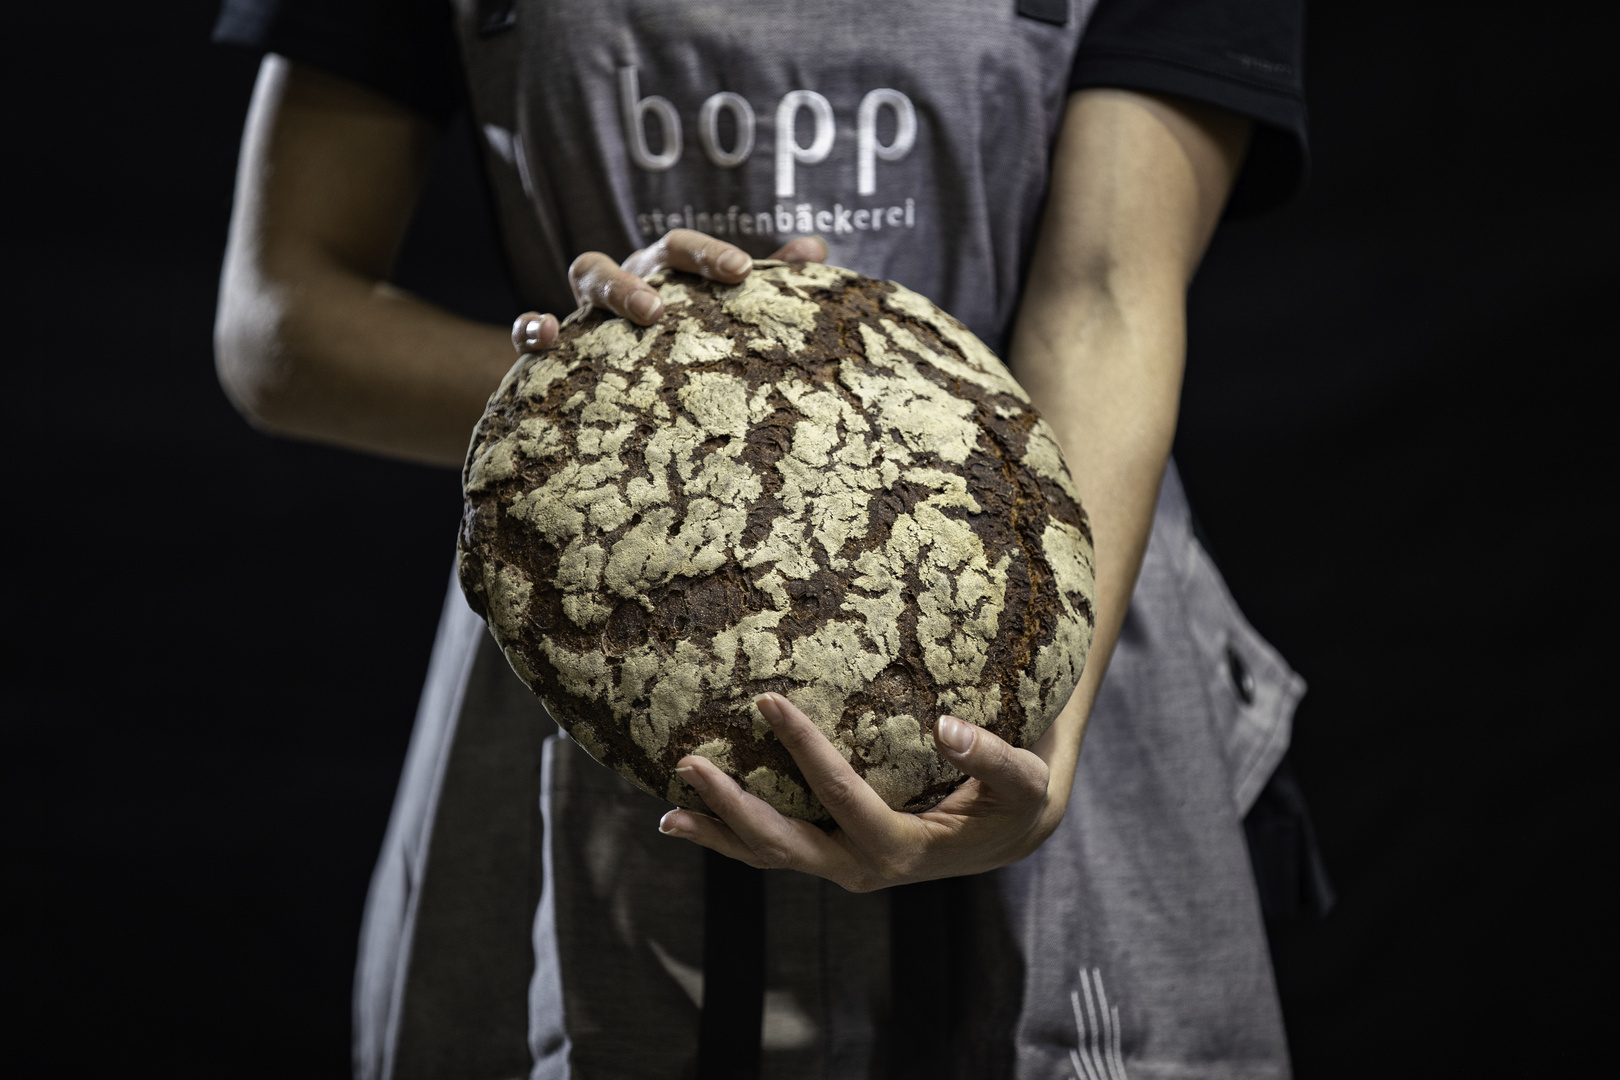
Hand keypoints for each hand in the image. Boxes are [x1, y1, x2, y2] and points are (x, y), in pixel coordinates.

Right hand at [508, 230, 828, 353]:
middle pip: (637, 258)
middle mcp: (629, 281)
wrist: (618, 387)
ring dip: (611, 288)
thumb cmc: (685, 344)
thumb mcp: (724, 315)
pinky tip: (547, 336)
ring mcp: (589, 308)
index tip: (743, 272)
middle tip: (670, 305)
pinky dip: (533, 325)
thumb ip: (770, 282)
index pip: (685, 251)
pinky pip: (530, 326)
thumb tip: (815, 249)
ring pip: (587, 273)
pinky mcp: (554, 346)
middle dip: (656, 272)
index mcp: (667, 273)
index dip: (710, 254)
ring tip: (642, 312)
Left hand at [656, 693, 1069, 891]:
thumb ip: (990, 756)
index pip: (843, 797)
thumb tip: (946, 727)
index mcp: (902, 850)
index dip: (804, 749)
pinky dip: (732, 838)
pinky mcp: (832, 856)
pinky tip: (691, 819)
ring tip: (667, 814)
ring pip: (768, 856)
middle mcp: (862, 869)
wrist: (1010, 836)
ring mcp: (842, 867)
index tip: (768, 700)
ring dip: (719, 832)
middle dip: (733, 807)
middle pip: (783, 844)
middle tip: (689, 765)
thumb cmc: (1016, 800)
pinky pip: (775, 850)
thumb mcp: (1022, 779)